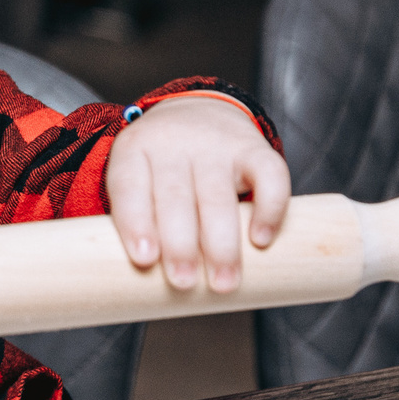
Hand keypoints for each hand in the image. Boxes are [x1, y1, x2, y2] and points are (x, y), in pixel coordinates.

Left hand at [106, 96, 290, 292]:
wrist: (198, 111)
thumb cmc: (161, 168)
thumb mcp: (137, 180)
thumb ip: (137, 222)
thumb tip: (140, 288)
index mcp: (134, 152)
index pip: (129, 187)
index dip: (136, 223)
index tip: (144, 260)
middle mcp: (173, 143)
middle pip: (174, 196)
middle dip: (180, 245)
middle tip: (184, 282)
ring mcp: (215, 144)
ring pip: (218, 194)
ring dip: (221, 243)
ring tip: (223, 282)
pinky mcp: (254, 148)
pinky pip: (269, 175)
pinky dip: (268, 209)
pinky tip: (261, 240)